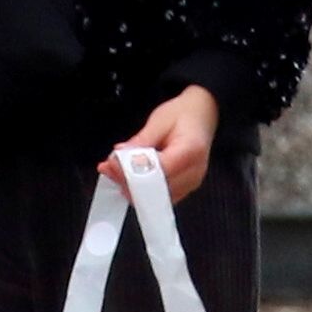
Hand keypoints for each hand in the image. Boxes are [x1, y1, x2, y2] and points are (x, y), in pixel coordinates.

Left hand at [104, 83, 218, 204]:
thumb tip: (120, 157)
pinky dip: (142, 189)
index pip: (157, 171)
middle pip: (156, 190)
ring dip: (132, 187)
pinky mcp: (186, 187)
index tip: (111, 164)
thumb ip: (141, 141)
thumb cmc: (183, 114)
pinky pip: (160, 196)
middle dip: (128, 181)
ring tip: (115, 171)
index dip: (131, 172)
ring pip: (156, 198)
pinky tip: (128, 177)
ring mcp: (191, 183)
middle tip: (108, 168)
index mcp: (190, 151)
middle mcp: (194, 172)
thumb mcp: (159, 120)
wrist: (202, 113)